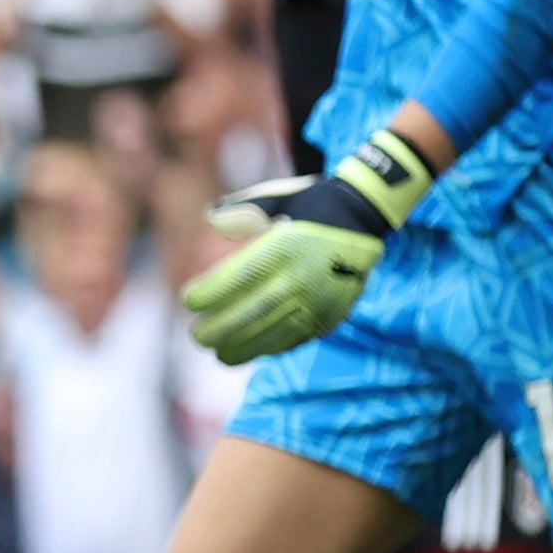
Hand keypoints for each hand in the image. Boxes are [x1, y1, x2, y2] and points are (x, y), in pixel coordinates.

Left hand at [182, 126, 436, 365]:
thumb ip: (241, 211)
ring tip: (220, 354)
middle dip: (220, 329)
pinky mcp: (331, 313)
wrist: (364, 216)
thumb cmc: (311, 204)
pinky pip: (297, 337)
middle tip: (197, 337)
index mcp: (283, 247)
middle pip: (251, 312)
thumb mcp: (276, 197)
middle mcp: (299, 277)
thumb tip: (211, 221)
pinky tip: (253, 350)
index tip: (188, 301)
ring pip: (273, 332)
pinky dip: (272, 347)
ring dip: (243, 347)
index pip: (237, 278)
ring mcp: (318, 300)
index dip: (209, 294)